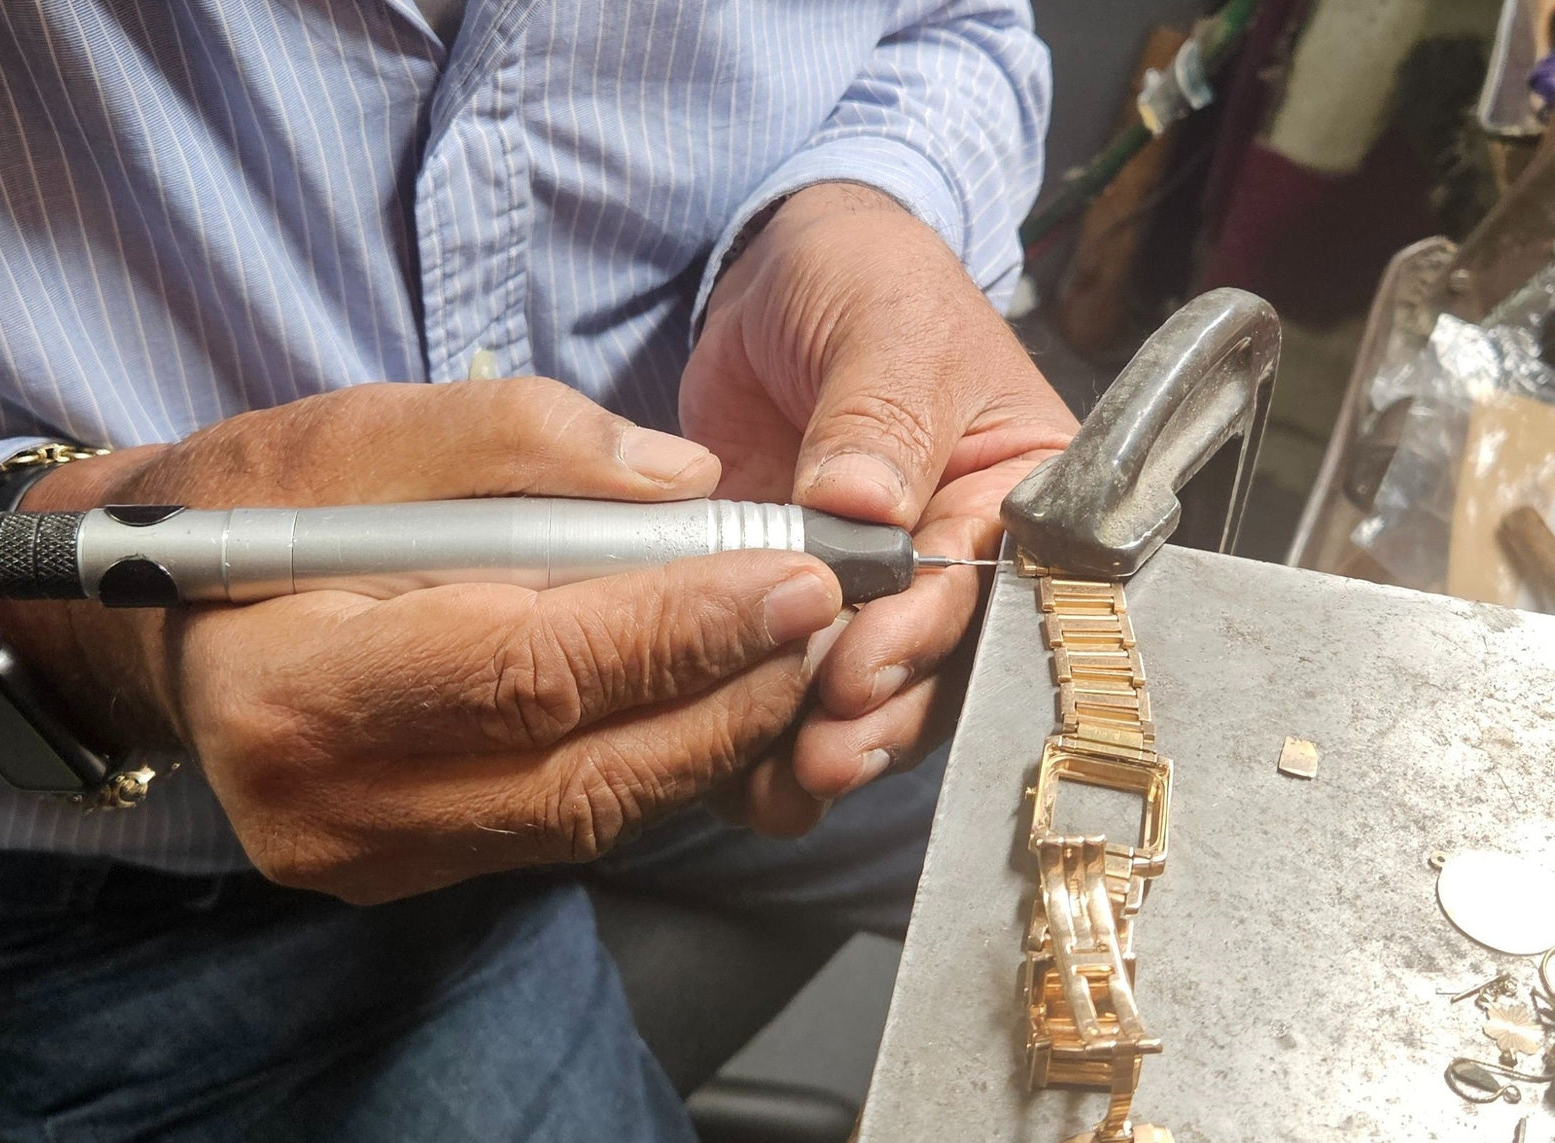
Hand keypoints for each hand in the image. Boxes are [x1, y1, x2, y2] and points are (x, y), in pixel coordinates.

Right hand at [1, 380, 840, 901]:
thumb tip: (680, 480)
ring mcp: (376, 855)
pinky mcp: (415, 866)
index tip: (792, 578)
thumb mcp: (353, 434)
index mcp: (294, 683)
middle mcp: (332, 804)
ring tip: (793, 653)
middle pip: (580, 767)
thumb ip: (511, 440)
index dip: (674, 627)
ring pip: (592, 813)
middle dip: (726, 691)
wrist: (159, 623)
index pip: (525, 667)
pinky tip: (716, 699)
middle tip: (826, 617)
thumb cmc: (252, 513)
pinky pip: (569, 827)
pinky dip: (657, 764)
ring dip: (713, 736)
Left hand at [681, 184, 1076, 831]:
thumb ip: (882, 410)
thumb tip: (861, 501)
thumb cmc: (863, 278)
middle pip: (936, 663)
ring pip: (872, 694)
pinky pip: (793, 678)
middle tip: (815, 752)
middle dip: (876, 714)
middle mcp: (962, 557)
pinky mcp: (802, 605)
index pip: (992, 584)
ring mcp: (880, 592)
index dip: (927, 638)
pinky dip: (762, 726)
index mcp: (1020, 493)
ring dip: (824, 741)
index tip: (860, 671)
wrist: (778, 279)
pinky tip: (729, 766)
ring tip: (774, 780)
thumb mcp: (887, 321)